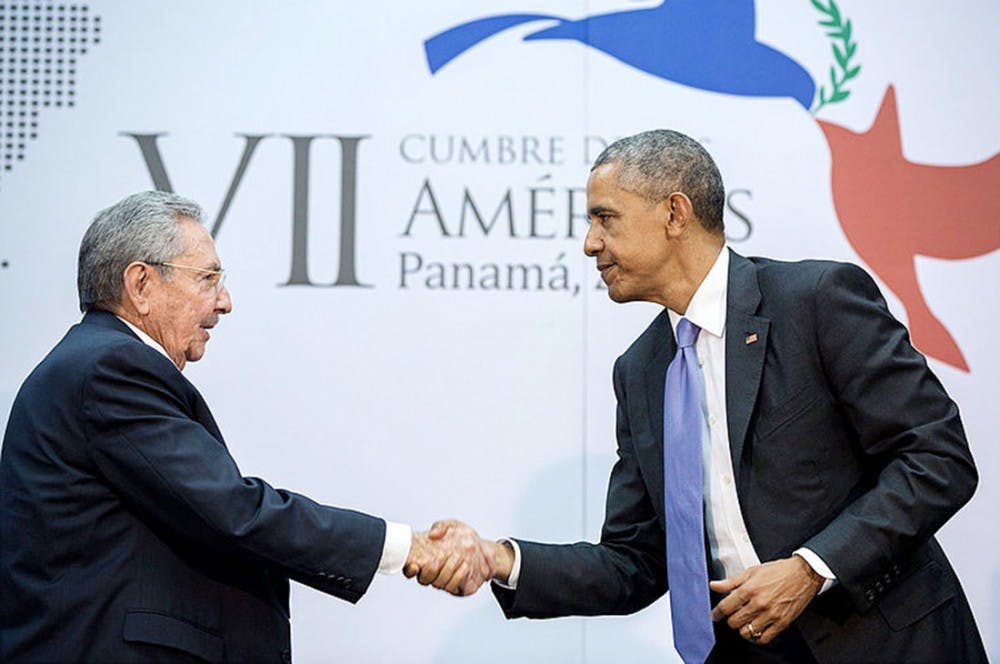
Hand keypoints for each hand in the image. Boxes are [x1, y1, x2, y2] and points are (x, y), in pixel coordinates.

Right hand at [403, 519, 494, 595]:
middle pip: (424, 578)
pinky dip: (459, 576)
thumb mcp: (454, 526)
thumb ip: (441, 526)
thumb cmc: (466, 538)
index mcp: (427, 558)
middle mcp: (433, 573)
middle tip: (439, 559)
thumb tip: (432, 534)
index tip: (414, 565)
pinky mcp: (458, 588)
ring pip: (438, 583)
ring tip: (457, 558)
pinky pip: (454, 586)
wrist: (486, 552)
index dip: (409, 569)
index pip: (410, 568)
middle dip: (430, 570)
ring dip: (447, 571)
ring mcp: (445, 582)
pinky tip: (465, 566)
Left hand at [708, 556, 822, 644]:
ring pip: (747, 632)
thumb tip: (713, 585)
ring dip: (742, 628)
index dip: (717, 613)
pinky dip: (756, 636)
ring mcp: (771, 615)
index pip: (726, 607)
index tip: (715, 615)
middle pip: (734, 622)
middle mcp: (759, 603)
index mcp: (750, 589)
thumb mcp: (751, 571)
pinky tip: (756, 628)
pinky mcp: (782, 623)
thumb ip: (731, 581)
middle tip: (733, 615)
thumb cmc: (778, 571)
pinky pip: (764, 638)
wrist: (803, 574)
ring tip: (744, 621)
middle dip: (730, 619)